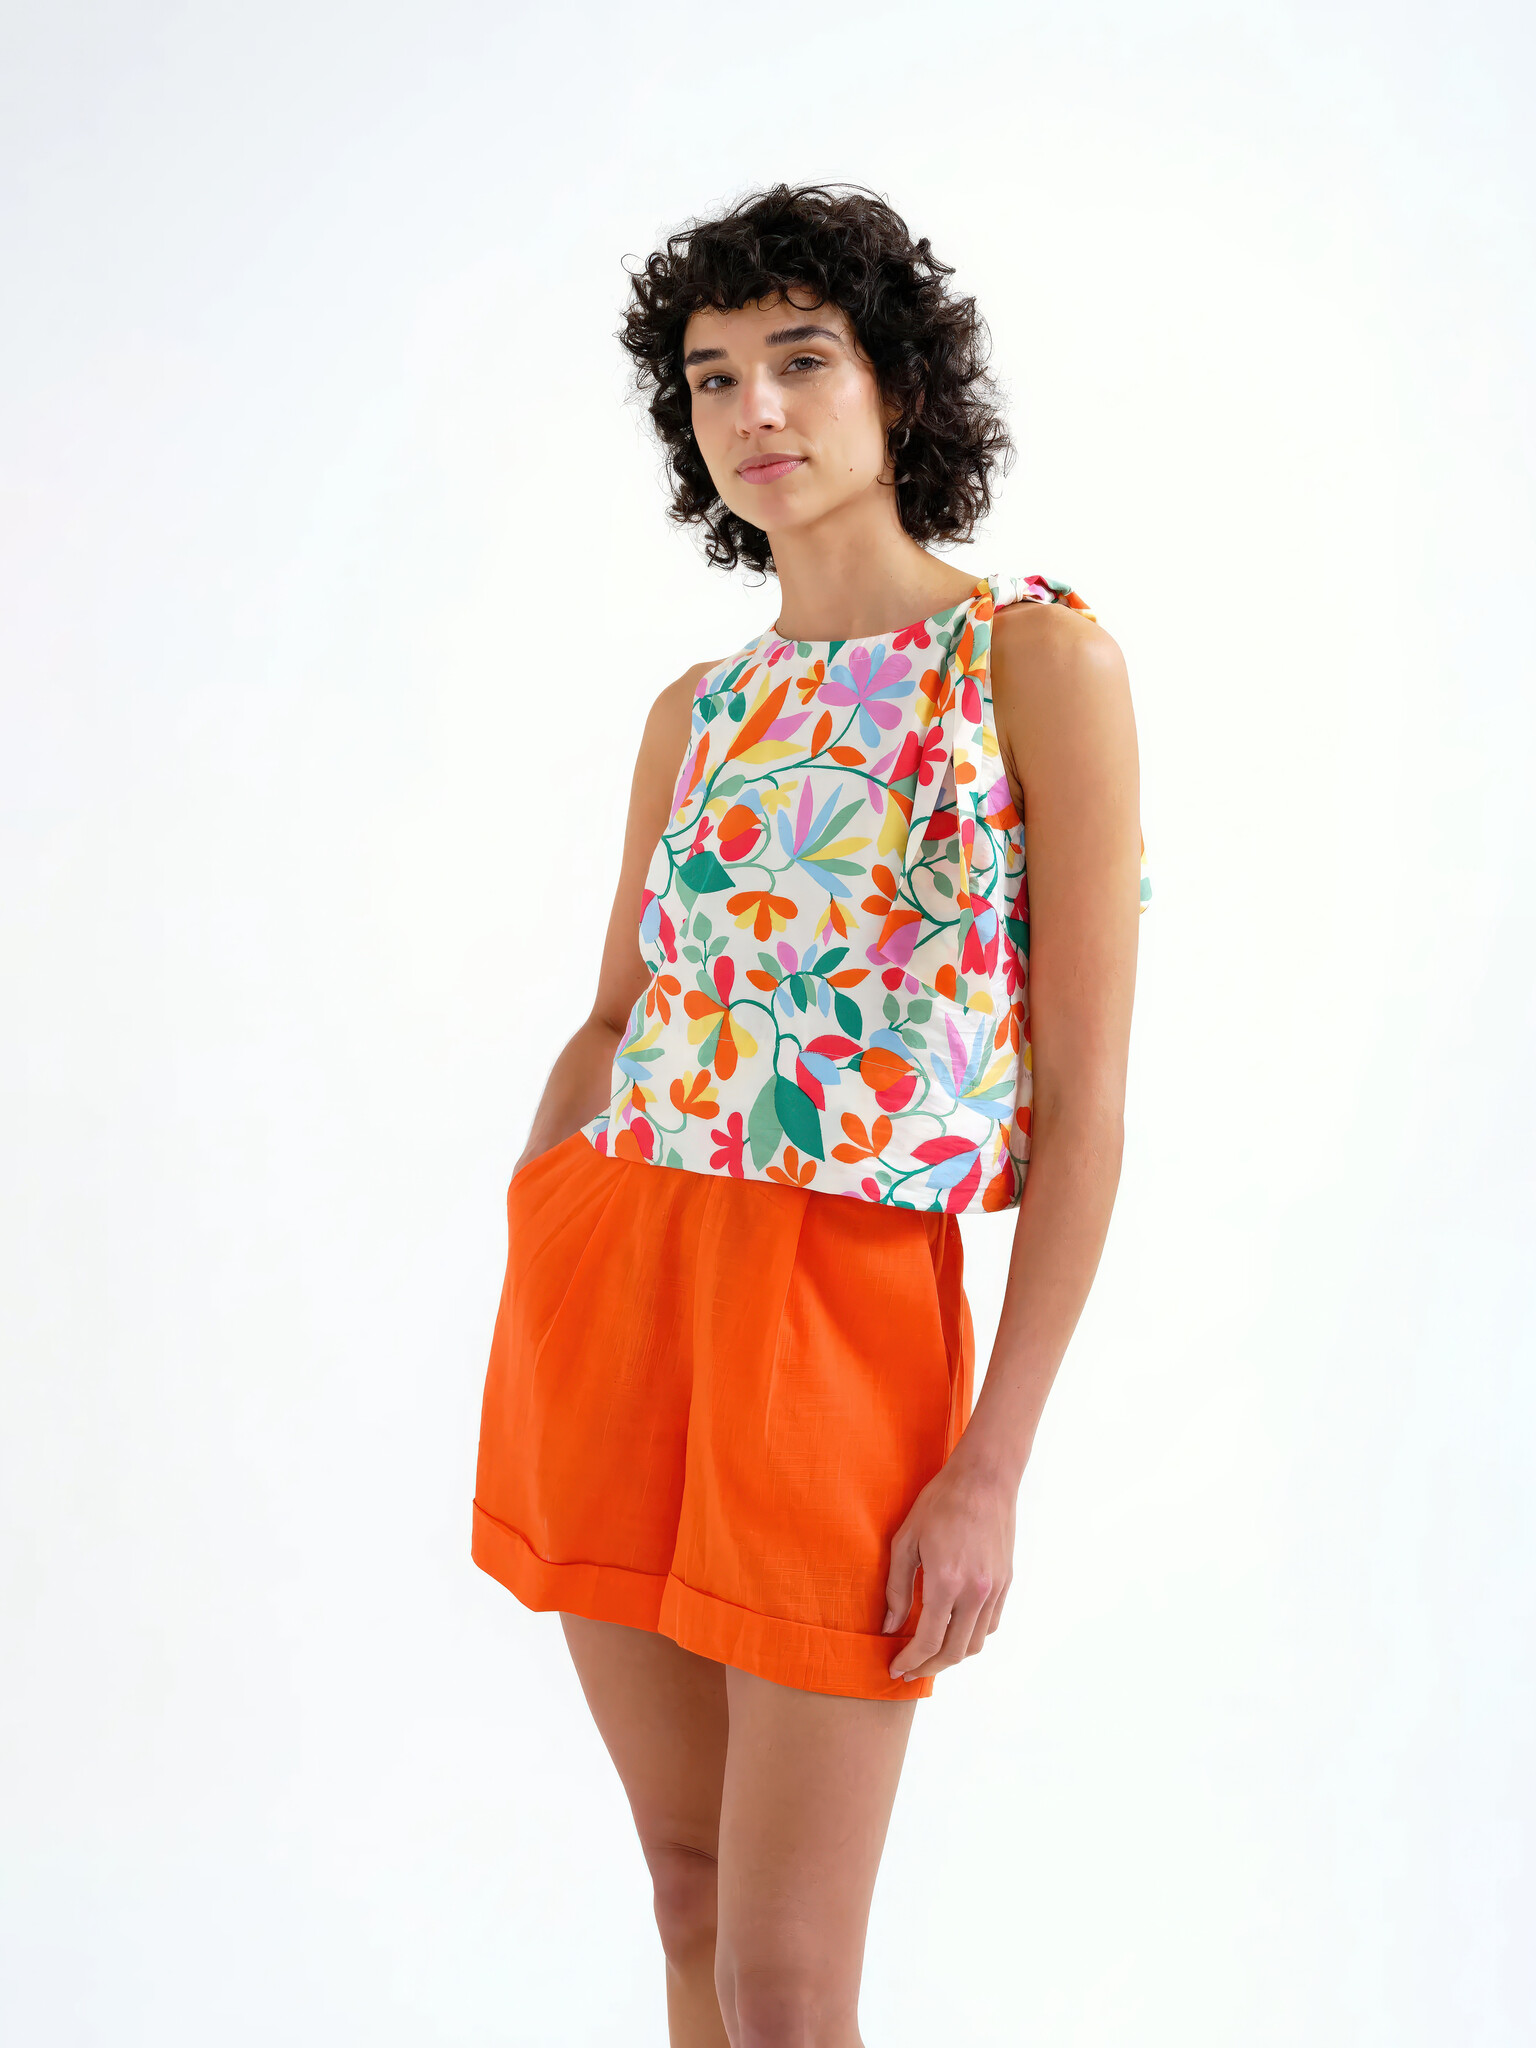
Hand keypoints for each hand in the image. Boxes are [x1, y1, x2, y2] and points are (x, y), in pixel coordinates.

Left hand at [883, 1445, 1017, 1682]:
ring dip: (952, 1656)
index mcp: (947, 1582)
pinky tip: (954, 1631)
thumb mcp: (906, 1541)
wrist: (984, 1478)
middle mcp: (976, 1592)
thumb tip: (890, 1627)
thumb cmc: (940, 1503)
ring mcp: (995, 1589)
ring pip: (976, 1643)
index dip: (911, 1660)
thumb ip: (897, 1589)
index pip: (929, 1640)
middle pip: (954, 1651)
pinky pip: (991, 1624)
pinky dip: (972, 1636)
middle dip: (929, 1667)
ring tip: (930, 1654)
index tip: (896, 1669)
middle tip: (909, 1669)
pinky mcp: (1006, 1582)